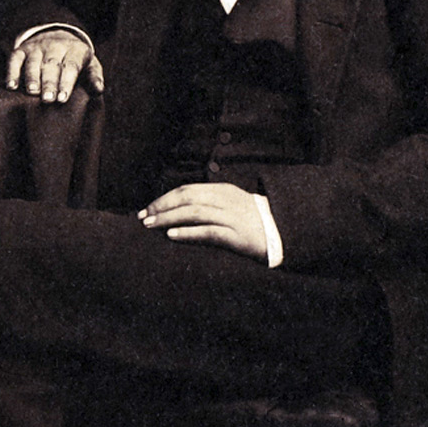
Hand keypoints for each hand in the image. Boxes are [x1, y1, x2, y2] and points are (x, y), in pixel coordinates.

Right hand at [5, 30, 103, 102]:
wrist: (57, 34)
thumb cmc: (75, 58)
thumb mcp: (90, 64)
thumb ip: (94, 76)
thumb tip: (98, 90)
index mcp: (75, 50)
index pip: (71, 66)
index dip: (66, 82)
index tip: (62, 98)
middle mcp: (55, 46)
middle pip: (51, 65)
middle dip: (49, 83)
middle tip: (48, 99)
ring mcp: (37, 47)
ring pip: (33, 62)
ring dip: (32, 77)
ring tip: (32, 92)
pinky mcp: (22, 50)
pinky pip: (15, 60)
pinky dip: (12, 72)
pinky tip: (11, 87)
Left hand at [138, 184, 266, 261]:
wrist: (284, 234)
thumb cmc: (253, 222)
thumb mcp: (231, 205)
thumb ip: (209, 204)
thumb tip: (177, 211)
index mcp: (223, 190)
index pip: (187, 190)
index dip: (164, 198)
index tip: (147, 209)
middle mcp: (226, 200)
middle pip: (187, 198)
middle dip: (162, 206)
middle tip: (144, 217)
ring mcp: (232, 217)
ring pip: (194, 212)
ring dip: (169, 218)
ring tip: (151, 226)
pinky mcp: (238, 236)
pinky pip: (209, 231)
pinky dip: (188, 233)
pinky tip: (172, 237)